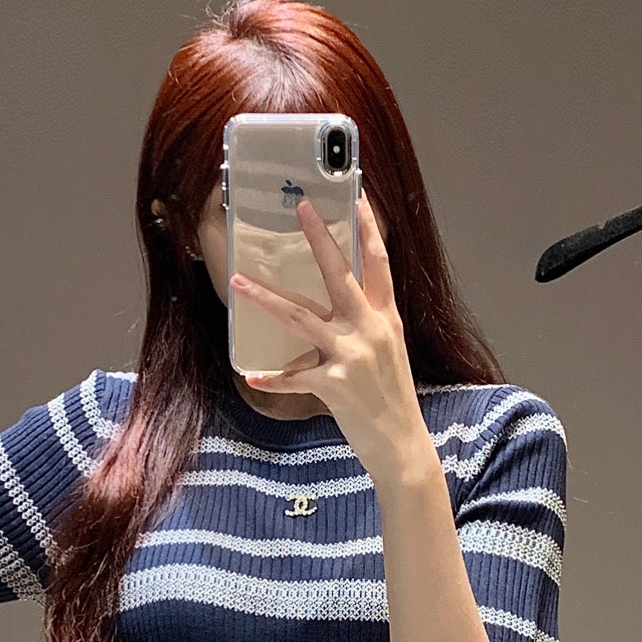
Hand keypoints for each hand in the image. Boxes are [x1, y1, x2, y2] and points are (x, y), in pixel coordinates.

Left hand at [229, 189, 437, 487]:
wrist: (402, 445)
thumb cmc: (392, 399)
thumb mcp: (389, 353)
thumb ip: (367, 326)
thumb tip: (339, 310)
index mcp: (387, 319)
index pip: (379, 263)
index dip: (368, 228)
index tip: (356, 196)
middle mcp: (370, 330)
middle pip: (340, 274)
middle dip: (318, 238)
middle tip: (300, 208)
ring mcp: (351, 356)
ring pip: (300, 316)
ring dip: (265, 297)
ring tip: (238, 281)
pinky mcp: (333, 384)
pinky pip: (293, 376)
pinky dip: (272, 378)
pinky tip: (252, 377)